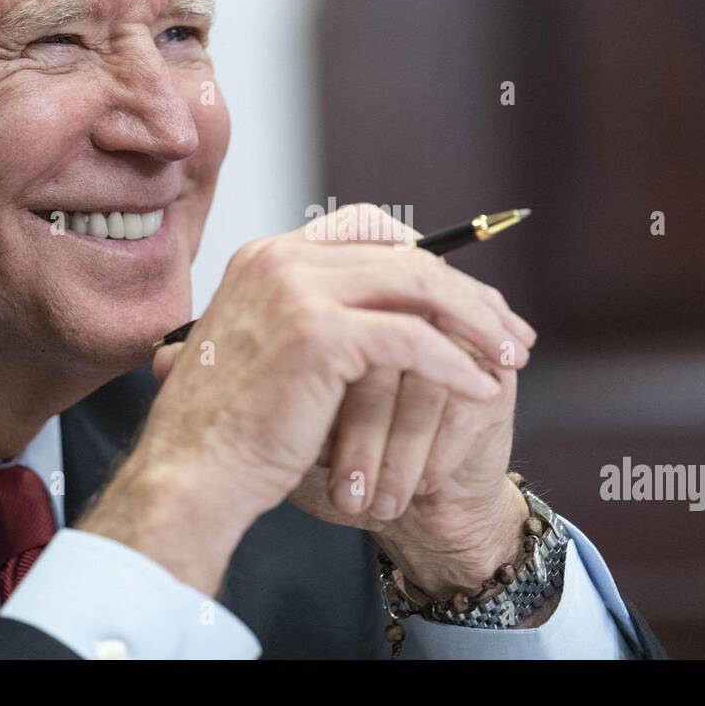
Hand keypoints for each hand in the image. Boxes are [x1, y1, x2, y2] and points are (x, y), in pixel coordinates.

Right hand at [80, 204, 533, 594]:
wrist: (192, 475)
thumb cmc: (231, 430)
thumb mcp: (270, 351)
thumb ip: (317, 317)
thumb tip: (390, 312)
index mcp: (267, 257)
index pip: (371, 230)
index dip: (431, 261)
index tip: (471, 300)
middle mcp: (280, 259)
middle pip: (406, 255)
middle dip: (470, 295)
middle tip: (512, 333)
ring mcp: (297, 289)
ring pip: (420, 287)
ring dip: (477, 323)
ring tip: (512, 357)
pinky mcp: (319, 333)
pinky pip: (414, 340)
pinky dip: (456, 365)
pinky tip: (482, 390)